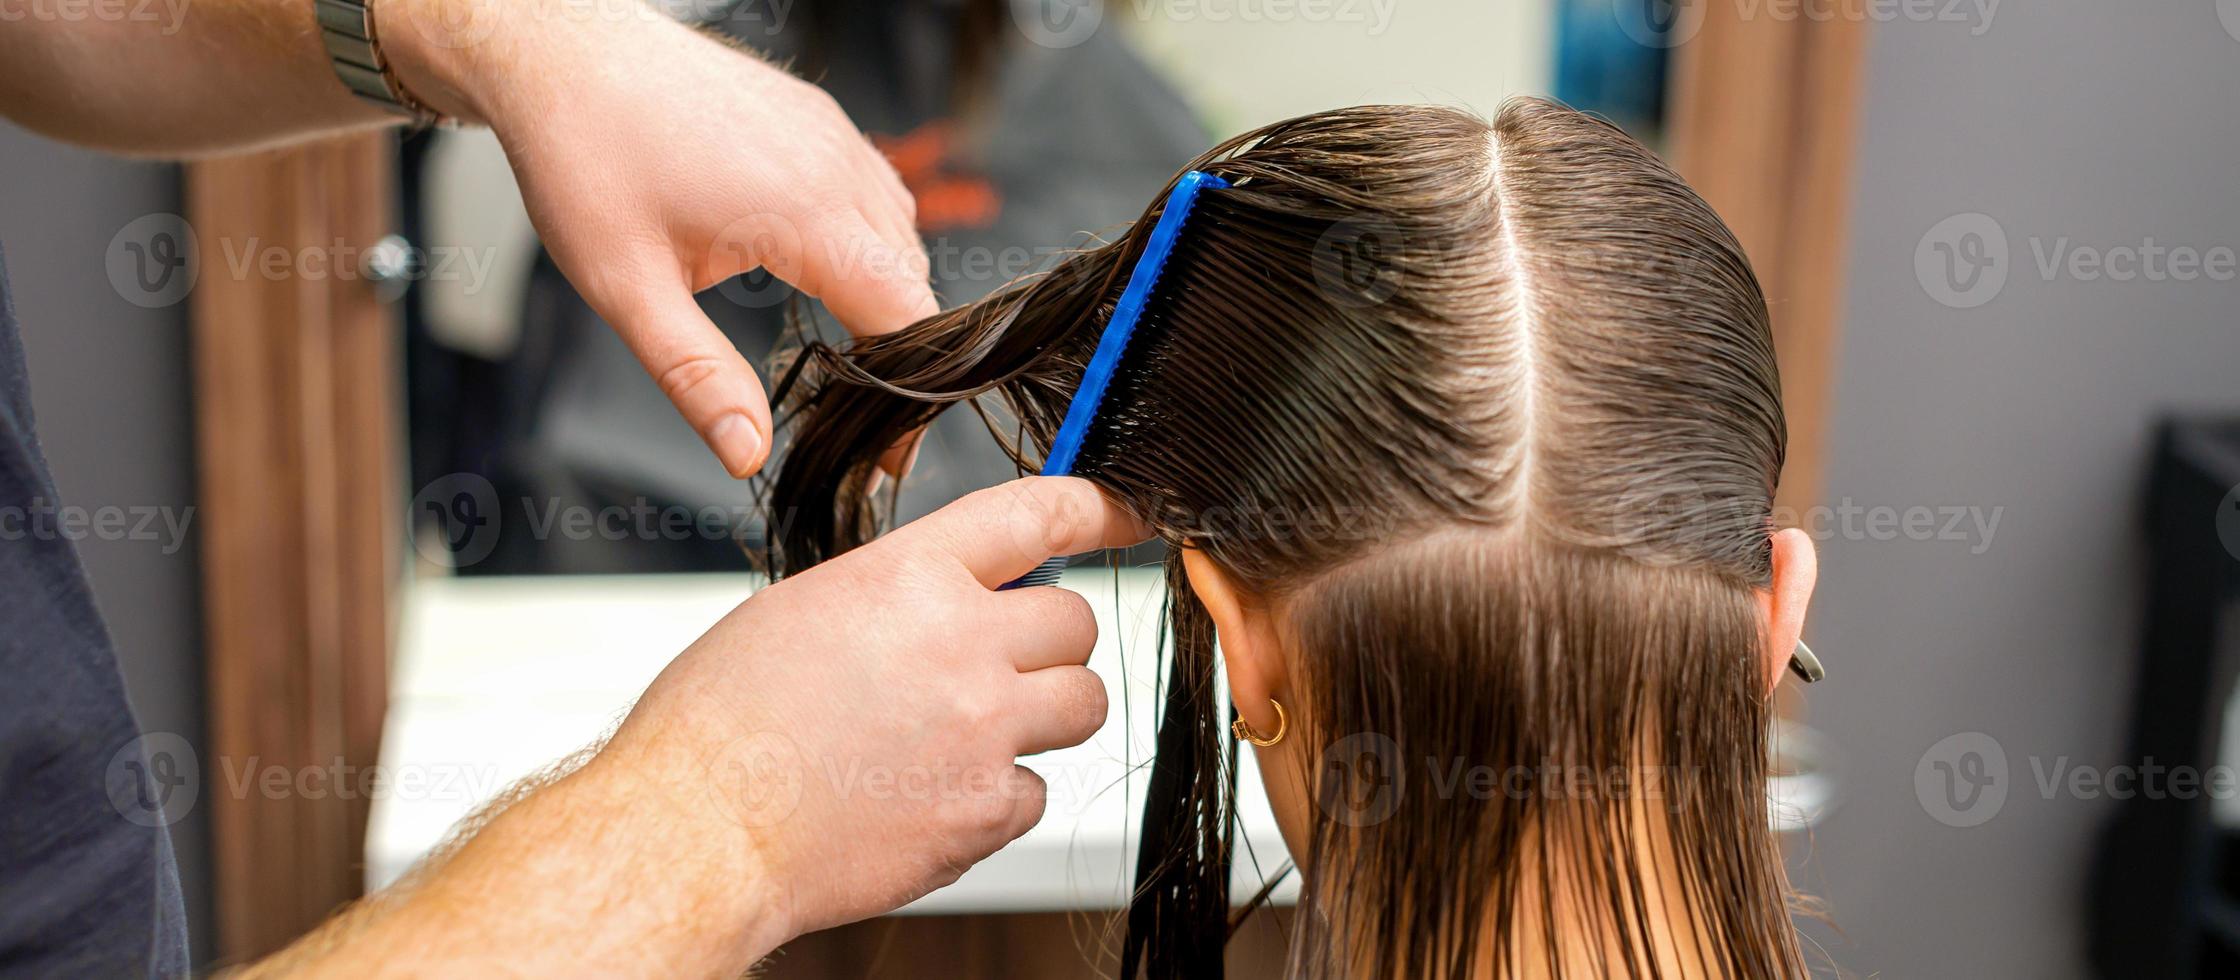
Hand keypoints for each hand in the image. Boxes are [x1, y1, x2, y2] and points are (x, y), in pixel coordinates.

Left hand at [385, 1, 937, 476]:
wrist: (561, 53)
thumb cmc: (584, 159)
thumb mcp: (628, 289)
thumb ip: (697, 377)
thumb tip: (747, 453)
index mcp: (805, 211)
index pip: (906, 316)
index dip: (908, 392)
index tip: (888, 451)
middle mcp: (836, 165)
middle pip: (914, 281)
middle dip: (899, 353)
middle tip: (858, 415)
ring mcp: (833, 134)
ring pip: (902, 234)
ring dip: (888, 295)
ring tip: (845, 353)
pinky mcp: (819, 117)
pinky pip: (877, 190)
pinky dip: (872, 242)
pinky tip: (825, 268)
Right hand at [588, 477, 1148, 951]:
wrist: (698, 829)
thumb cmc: (721, 722)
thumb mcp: (805, 607)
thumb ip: (897, 594)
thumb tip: (948, 600)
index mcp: (910, 576)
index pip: (1038, 515)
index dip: (1100, 508)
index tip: (1132, 514)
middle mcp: (961, 644)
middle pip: (1077, 620)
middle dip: (1049, 640)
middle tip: (1002, 665)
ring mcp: (982, 730)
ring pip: (1083, 703)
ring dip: (1046, 713)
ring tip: (976, 731)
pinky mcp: (984, 811)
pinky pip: (1038, 793)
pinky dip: (1000, 798)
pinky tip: (935, 796)